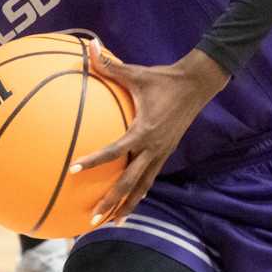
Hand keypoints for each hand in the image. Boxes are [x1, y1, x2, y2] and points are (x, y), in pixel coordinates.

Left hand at [70, 40, 229, 226]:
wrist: (197, 85)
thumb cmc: (163, 78)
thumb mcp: (135, 72)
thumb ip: (109, 65)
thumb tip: (88, 47)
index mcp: (144, 130)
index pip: (115, 150)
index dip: (94, 160)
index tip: (74, 169)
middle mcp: (153, 148)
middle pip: (130, 182)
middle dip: (111, 202)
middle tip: (93, 220)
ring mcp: (161, 153)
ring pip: (142, 186)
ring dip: (127, 205)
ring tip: (111, 224)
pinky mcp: (166, 154)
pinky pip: (150, 178)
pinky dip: (139, 193)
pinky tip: (130, 204)